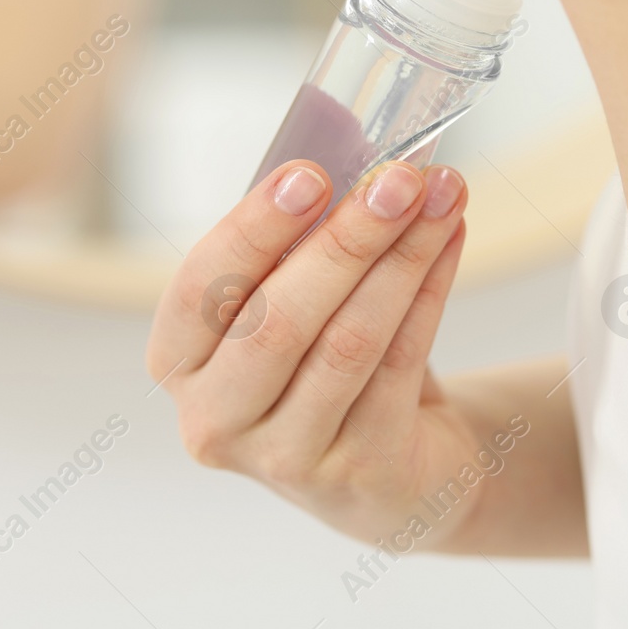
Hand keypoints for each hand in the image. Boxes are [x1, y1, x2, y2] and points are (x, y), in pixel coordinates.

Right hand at [146, 159, 488, 545]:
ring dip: (402, 258)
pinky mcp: (361, 473)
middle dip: (346, 241)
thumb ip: (298, 244)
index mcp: (178, 362)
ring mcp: (286, 458)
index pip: (200, 290)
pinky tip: (450, 239)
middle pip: (278, 322)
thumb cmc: (322, 359)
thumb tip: (353, 155)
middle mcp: (216, 420)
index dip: (254, 229)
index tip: (309, 174)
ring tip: (442, 196)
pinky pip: (399, 367)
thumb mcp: (290, 302)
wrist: (394, 467)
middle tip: (399, 179)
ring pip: (348, 344)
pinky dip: (429, 293)